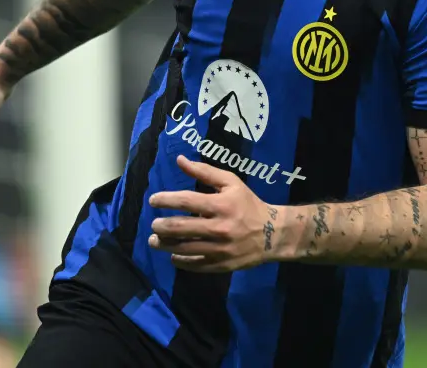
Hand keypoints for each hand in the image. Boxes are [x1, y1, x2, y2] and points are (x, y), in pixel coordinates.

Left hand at [148, 155, 278, 272]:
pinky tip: (173, 254)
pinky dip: (179, 260)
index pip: (186, 201)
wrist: (273, 234)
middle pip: (180, 227)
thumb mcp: (231, 183)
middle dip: (160, 225)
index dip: (165, 200)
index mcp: (221, 205)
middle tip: (153, 224)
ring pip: (183, 248)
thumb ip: (204, 171)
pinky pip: (194, 265)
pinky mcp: (220, 265)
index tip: (153, 200)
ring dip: (164, 244)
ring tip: (155, 240)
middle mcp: (219, 228)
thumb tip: (180, 160)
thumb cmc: (248, 204)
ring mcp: (219, 249)